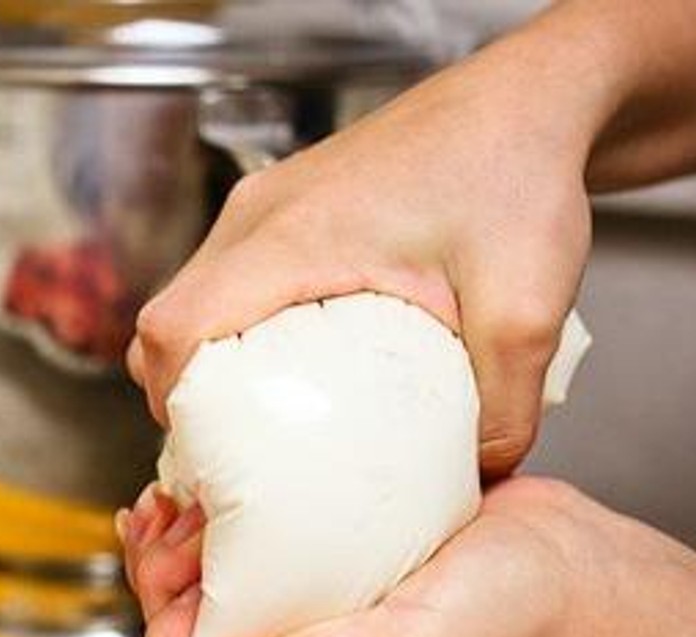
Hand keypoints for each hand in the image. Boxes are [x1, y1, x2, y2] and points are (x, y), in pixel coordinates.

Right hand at [127, 19, 608, 477]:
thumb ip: (503, 406)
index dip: (172, 400)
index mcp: (295, 238)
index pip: (177, 326)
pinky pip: (228, 277)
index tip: (206, 450)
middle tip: (234, 447)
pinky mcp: (286, 205)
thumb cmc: (517, 169)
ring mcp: (268, 204)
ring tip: (263, 412)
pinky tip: (297, 359)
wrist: (529, 99)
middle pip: (168, 318)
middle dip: (184, 393)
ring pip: (193, 298)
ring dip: (209, 360)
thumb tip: (478, 475)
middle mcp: (263, 215)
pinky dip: (238, 327)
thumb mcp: (526, 306)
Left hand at [127, 477, 619, 636]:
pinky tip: (191, 497)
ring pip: (211, 604)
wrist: (583, 565)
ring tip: (176, 504)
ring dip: (180, 555)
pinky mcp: (319, 591)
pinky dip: (214, 532)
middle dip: (166, 588)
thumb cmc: (520, 625)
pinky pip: (246, 567)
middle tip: (170, 527)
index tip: (173, 583)